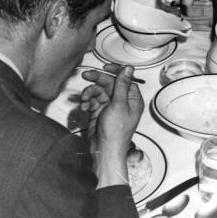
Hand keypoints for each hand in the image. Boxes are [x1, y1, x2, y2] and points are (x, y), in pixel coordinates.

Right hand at [79, 64, 143, 186]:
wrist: (104, 150)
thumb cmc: (116, 131)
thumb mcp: (120, 104)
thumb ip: (122, 84)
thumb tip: (129, 68)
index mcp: (132, 99)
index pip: (124, 78)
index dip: (114, 71)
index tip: (104, 67)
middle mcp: (122, 101)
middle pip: (109, 83)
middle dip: (97, 80)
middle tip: (85, 75)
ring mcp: (109, 107)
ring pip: (98, 91)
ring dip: (89, 93)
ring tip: (84, 100)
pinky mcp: (98, 112)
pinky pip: (91, 101)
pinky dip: (87, 102)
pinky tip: (84, 108)